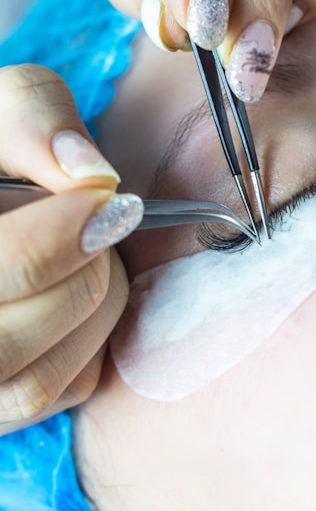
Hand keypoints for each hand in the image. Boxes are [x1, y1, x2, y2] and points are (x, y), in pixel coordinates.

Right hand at [0, 65, 141, 434]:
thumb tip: (95, 177)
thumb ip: (31, 119)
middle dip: (81, 273)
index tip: (103, 198)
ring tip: (93, 255)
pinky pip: (65, 388)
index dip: (49, 243)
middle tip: (99, 225)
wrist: (9, 205)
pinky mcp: (3, 399)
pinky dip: (93, 337)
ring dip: (94, 307)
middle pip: (9, 341)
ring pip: (35, 385)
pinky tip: (80, 289)